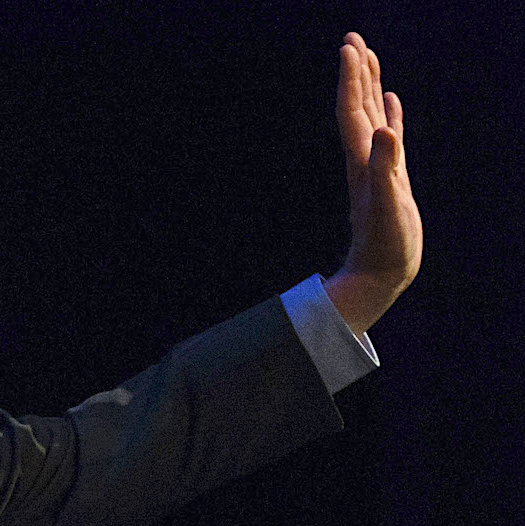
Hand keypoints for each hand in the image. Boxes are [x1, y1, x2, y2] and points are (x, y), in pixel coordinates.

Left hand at [325, 32, 421, 335]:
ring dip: (368, 86)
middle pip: (356, 106)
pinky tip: (390, 101)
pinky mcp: (391, 176)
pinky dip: (389, 114)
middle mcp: (364, 157)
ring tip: (367, 57)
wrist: (380, 272)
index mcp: (361, 160)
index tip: (349, 47)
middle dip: (355, 72)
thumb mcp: (387, 203)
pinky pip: (389, 136)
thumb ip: (384, 166)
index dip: (351, 79)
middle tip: (352, 39)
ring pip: (371, 116)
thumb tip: (385, 130)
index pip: (352, 111)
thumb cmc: (384, 244)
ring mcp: (377, 164)